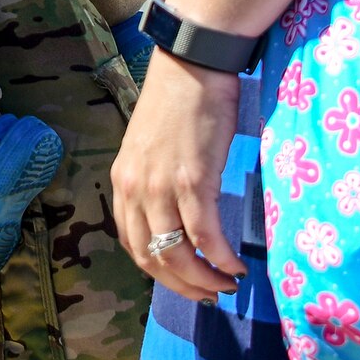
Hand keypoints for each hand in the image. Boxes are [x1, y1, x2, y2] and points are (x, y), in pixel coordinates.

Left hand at [111, 50, 249, 302]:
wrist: (193, 64)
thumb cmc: (180, 101)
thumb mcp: (153, 147)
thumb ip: (156, 181)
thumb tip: (177, 215)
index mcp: (123, 181)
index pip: (131, 244)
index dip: (158, 272)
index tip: (183, 282)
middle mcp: (135, 188)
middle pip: (152, 258)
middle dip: (182, 285)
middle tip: (209, 295)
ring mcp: (161, 186)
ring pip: (177, 253)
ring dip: (204, 279)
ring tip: (226, 286)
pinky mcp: (192, 180)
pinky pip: (204, 234)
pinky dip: (221, 258)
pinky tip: (236, 265)